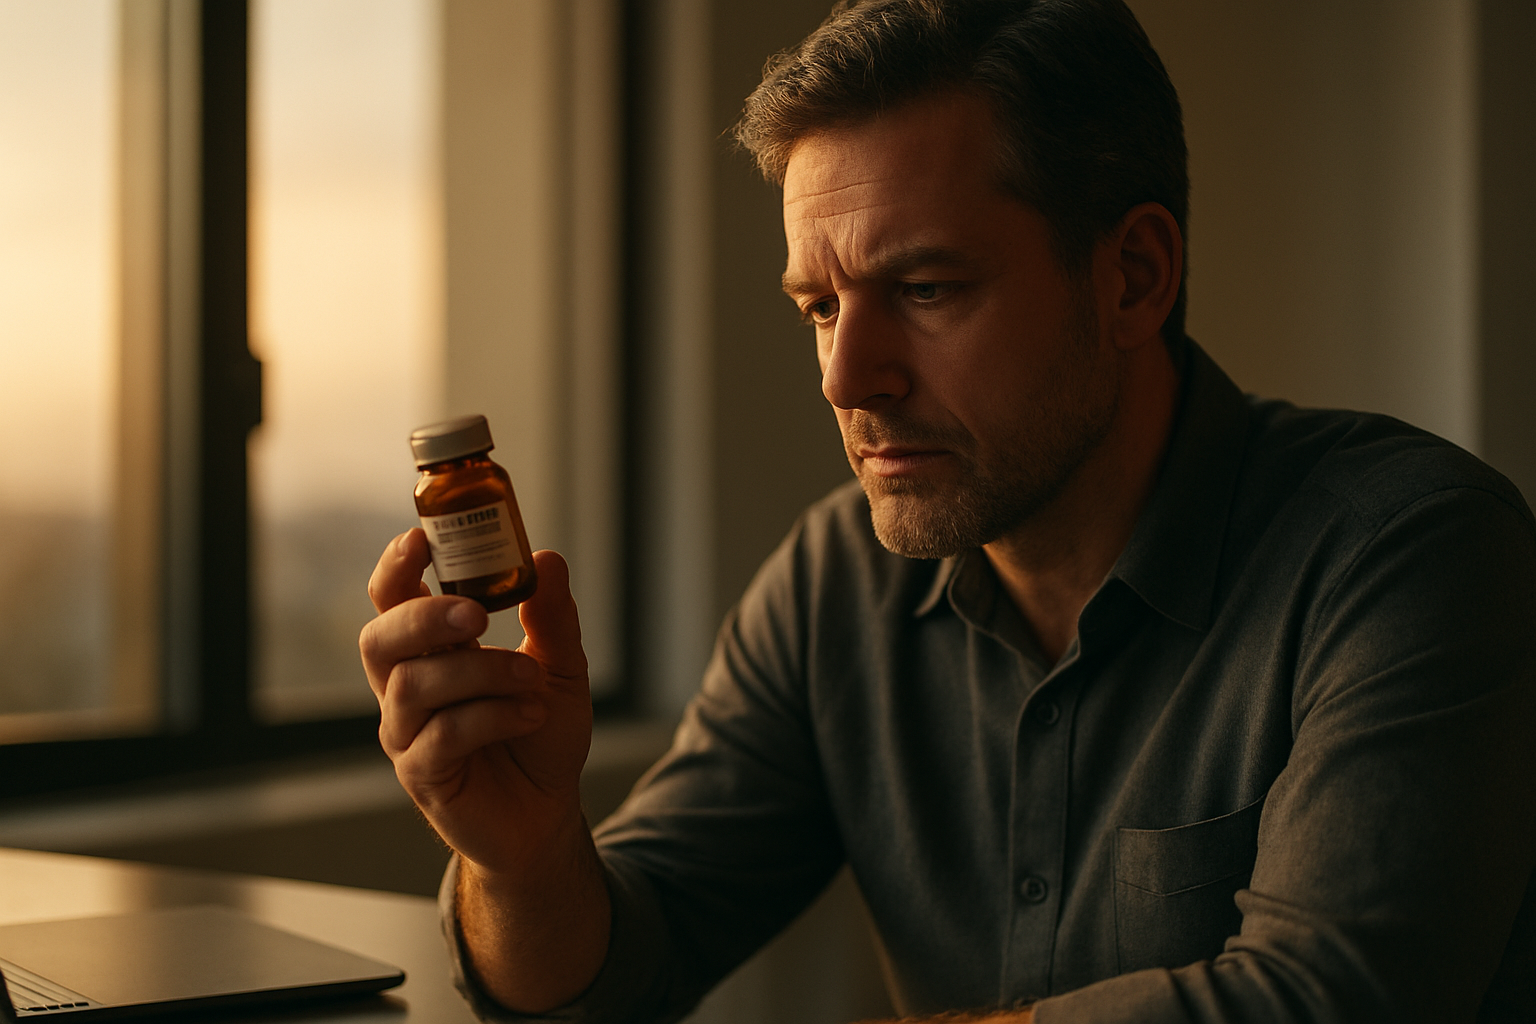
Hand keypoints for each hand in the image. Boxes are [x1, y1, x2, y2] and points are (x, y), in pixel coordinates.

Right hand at [360, 530, 593, 874]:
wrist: (548, 811)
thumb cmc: (542, 733)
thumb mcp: (562, 667)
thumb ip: (553, 616)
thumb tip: (546, 558)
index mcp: (433, 650)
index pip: (392, 600)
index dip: (395, 568)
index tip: (419, 540)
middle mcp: (408, 688)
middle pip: (378, 640)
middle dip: (423, 618)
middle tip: (478, 614)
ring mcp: (408, 733)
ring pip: (414, 686)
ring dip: (480, 672)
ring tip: (531, 678)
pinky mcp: (421, 775)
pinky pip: (441, 735)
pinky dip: (492, 716)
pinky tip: (530, 715)